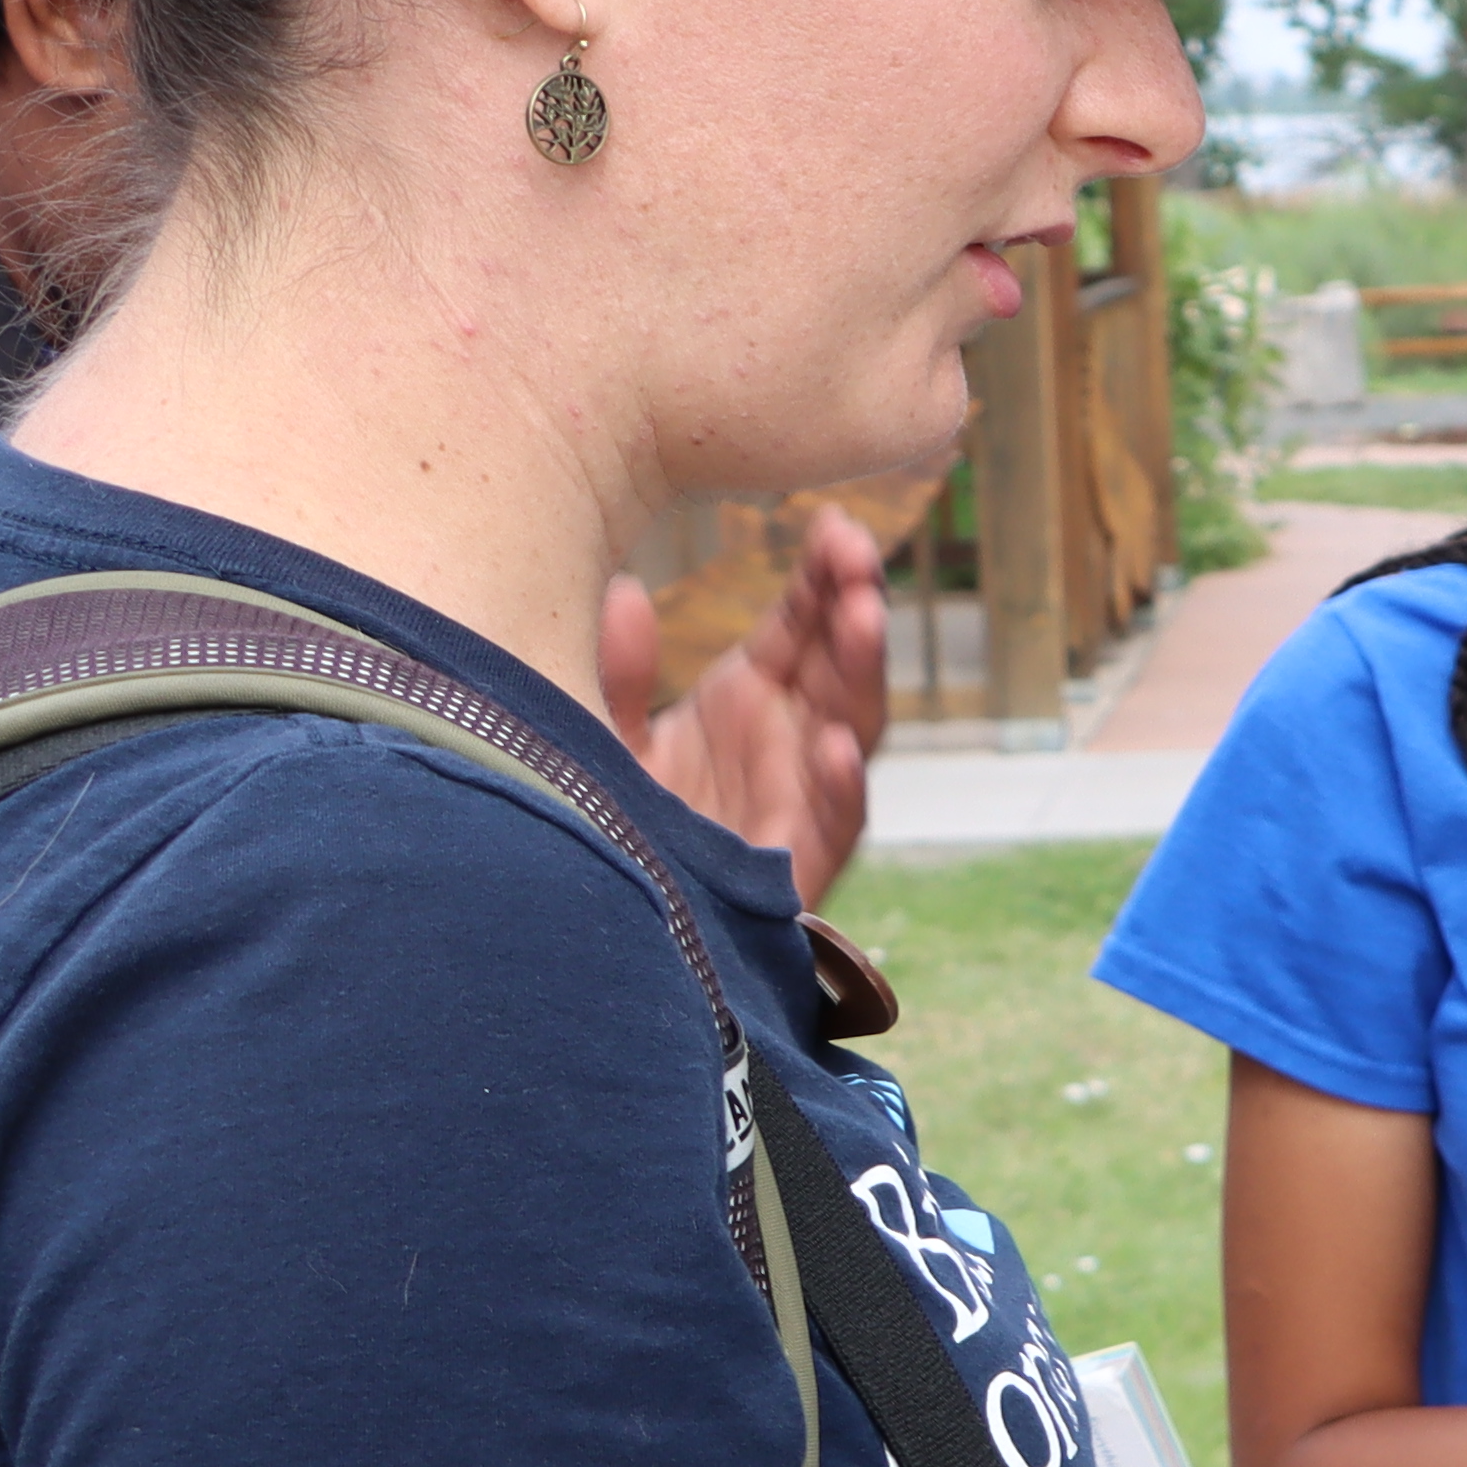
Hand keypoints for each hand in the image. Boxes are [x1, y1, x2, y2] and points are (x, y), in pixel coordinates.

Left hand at [613, 505, 890, 902]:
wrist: (612, 942)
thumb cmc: (617, 831)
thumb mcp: (603, 741)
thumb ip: (618, 674)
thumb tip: (623, 593)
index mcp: (749, 703)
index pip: (803, 626)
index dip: (823, 577)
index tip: (835, 525)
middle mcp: (786, 743)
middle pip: (838, 663)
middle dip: (853, 603)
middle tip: (855, 551)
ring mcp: (800, 800)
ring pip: (850, 726)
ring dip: (862, 669)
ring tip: (860, 614)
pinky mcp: (799, 864)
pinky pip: (834, 822)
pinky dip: (840, 785)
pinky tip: (831, 745)